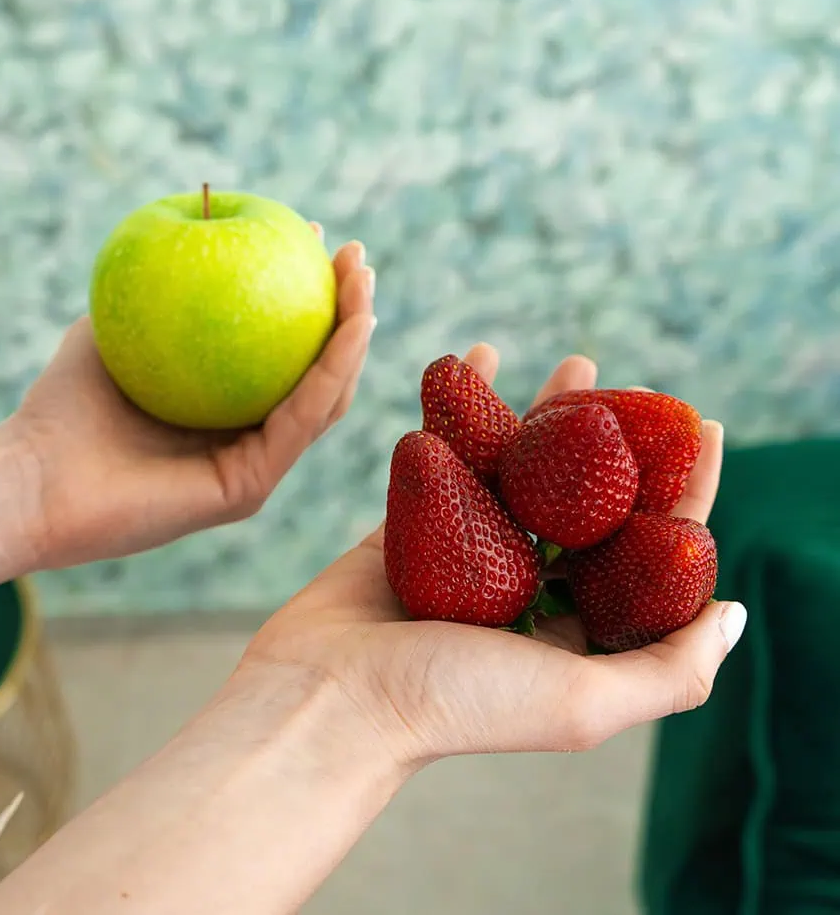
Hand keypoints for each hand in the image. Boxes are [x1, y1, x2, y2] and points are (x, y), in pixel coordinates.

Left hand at [11, 235, 374, 569]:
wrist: (28, 478)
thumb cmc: (62, 405)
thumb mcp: (114, 325)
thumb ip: (159, 288)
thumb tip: (196, 226)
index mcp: (226, 412)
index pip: (285, 352)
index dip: (310, 296)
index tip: (314, 238)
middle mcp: (248, 441)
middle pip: (319, 374)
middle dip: (348, 311)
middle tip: (356, 255)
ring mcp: (253, 469)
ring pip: (325, 398)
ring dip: (354, 337)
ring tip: (364, 280)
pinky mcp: (247, 489)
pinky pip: (300, 421)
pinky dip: (330, 372)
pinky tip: (349, 325)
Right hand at [244, 347, 744, 767]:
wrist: (327, 696)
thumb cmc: (454, 703)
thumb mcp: (582, 701)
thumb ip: (670, 668)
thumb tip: (736, 614)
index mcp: (575, 632)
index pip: (647, 551)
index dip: (682, 490)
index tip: (704, 428)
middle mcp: (528, 592)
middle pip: (589, 501)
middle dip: (619, 443)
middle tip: (638, 387)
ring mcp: (468, 554)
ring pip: (523, 471)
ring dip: (550, 415)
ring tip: (577, 363)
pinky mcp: (414, 523)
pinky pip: (451, 455)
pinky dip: (467, 408)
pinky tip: (481, 360)